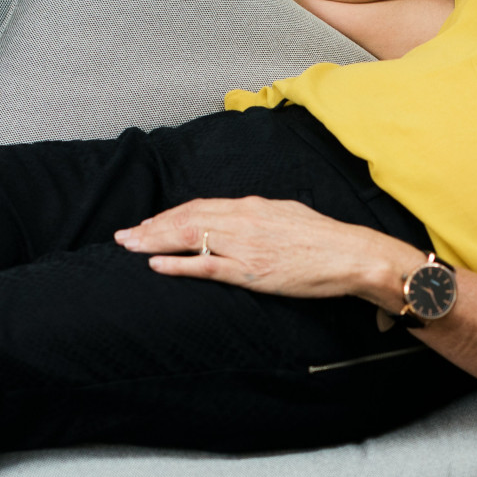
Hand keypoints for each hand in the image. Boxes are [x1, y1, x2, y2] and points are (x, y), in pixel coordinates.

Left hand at [115, 196, 422, 307]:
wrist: (351, 254)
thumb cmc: (325, 241)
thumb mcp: (287, 217)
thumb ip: (260, 219)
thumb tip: (243, 221)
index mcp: (252, 206)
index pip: (200, 206)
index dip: (169, 215)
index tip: (149, 223)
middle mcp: (243, 219)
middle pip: (186, 218)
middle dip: (152, 227)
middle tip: (125, 236)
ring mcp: (244, 244)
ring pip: (188, 236)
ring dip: (154, 241)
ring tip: (130, 247)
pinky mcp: (251, 270)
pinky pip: (205, 265)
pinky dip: (177, 264)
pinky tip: (156, 265)